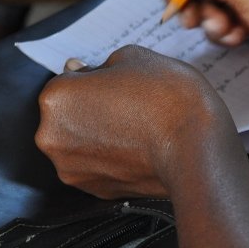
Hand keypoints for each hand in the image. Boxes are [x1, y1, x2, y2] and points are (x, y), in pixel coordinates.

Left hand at [35, 45, 238, 198]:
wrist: (196, 148)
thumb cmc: (167, 97)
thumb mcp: (134, 56)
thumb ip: (100, 64)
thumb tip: (83, 72)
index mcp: (56, 98)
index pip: (68, 80)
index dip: (97, 78)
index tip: (119, 83)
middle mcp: (52, 137)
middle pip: (68, 114)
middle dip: (92, 107)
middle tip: (130, 103)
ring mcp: (72, 169)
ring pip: (81, 142)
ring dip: (100, 133)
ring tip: (138, 126)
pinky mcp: (95, 190)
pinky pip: (97, 166)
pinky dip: (112, 157)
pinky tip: (139, 147)